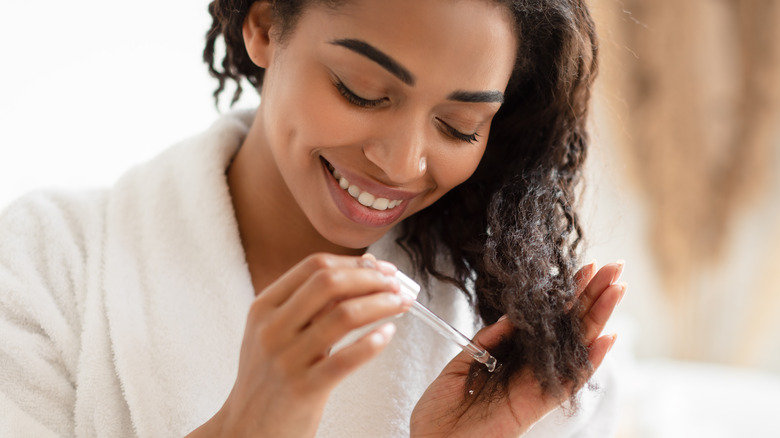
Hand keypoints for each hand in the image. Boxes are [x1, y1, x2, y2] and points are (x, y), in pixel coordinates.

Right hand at [188, 254, 411, 437]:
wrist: (246, 429)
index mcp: (264, 307)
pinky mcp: (304, 389)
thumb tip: (363, 269)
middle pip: (329, 282)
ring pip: (344, 316)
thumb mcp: (276, 332)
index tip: (381, 267)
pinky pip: (346, 359)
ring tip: (401, 305)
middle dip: (371, 278)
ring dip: (381, 305)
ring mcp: (286, 359)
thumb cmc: (269, 378)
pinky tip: (388, 334)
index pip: (314, 266)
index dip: (354, 262)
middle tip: (397, 285)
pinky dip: (373, 343)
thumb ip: (312, 304)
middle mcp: (272, 328)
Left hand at [410, 261, 625, 437]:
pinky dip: (589, 361)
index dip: (566, 293)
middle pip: (569, 327)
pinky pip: (569, 382)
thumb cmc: (441, 409)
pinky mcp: (536, 405)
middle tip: (614, 268)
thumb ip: (491, 338)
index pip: (547, 318)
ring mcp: (536, 386)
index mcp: (512, 355)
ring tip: (617, 289)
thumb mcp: (464, 360)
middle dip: (592, 297)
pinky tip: (607, 337)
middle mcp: (530, 368)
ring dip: (598, 318)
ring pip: (577, 347)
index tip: (585, 267)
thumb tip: (514, 314)